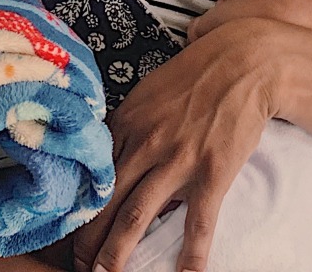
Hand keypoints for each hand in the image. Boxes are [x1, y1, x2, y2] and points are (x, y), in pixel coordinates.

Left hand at [73, 18, 282, 271]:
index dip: (76, 208)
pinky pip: (197, 221)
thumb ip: (128, 124)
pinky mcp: (210, 172)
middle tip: (78, 265)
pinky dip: (191, 253)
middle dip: (87, 240)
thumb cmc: (197, 74)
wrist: (245, 61)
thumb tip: (111, 151)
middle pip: (105, 201)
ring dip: (117, 252)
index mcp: (126, 123)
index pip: (92, 174)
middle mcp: (144, 143)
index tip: (66, 231)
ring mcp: (176, 160)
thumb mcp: (148, 92)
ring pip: (136, 215)